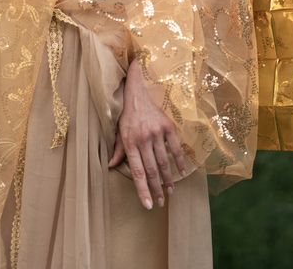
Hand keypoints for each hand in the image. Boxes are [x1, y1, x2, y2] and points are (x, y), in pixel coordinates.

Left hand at [108, 58, 186, 208]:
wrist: (139, 88)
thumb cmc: (127, 112)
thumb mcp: (119, 130)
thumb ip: (118, 150)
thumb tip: (110, 166)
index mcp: (129, 142)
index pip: (137, 171)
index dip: (143, 190)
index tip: (148, 205)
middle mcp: (143, 139)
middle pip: (152, 170)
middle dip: (157, 189)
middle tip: (161, 203)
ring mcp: (156, 132)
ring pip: (164, 162)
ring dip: (168, 179)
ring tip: (170, 192)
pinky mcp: (167, 126)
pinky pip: (175, 147)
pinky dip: (179, 161)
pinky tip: (181, 172)